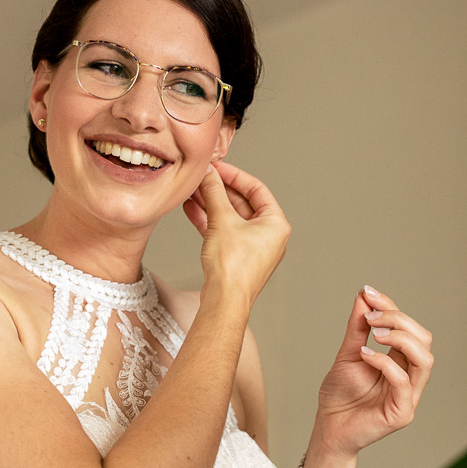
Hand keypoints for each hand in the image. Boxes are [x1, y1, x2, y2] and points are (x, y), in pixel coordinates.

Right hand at [184, 159, 289, 300]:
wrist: (225, 300)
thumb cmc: (233, 266)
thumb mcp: (222, 220)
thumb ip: (214, 193)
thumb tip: (208, 174)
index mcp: (276, 224)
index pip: (257, 189)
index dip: (235, 175)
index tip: (216, 167)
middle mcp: (268, 235)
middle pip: (242, 202)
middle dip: (219, 189)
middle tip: (201, 177)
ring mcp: (253, 246)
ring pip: (230, 216)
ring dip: (210, 203)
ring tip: (191, 190)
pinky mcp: (237, 256)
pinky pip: (223, 230)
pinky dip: (208, 219)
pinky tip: (190, 208)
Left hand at [311, 286, 433, 459]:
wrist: (328, 429)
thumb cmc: (339, 395)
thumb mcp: (348, 353)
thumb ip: (358, 328)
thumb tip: (364, 295)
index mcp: (403, 363)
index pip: (411, 330)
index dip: (393, 308)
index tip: (369, 294)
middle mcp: (411, 378)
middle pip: (424, 340)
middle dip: (400, 320)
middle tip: (371, 316)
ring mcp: (409, 397)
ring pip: (424, 359)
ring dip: (400, 338)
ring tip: (374, 332)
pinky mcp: (402, 414)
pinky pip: (403, 382)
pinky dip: (385, 362)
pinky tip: (364, 354)